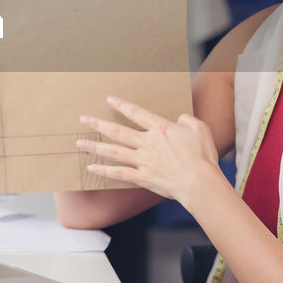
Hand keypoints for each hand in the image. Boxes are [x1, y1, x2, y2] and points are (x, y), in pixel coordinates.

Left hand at [76, 96, 224, 205]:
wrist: (199, 183)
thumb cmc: (202, 157)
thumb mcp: (200, 129)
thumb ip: (188, 120)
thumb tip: (180, 118)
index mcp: (160, 129)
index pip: (136, 114)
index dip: (122, 105)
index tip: (109, 99)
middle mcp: (147, 143)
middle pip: (118, 131)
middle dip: (98, 124)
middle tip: (83, 119)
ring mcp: (143, 161)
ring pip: (114, 152)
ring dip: (95, 147)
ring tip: (80, 144)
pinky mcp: (143, 177)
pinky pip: (119, 173)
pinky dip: (104, 171)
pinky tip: (92, 169)